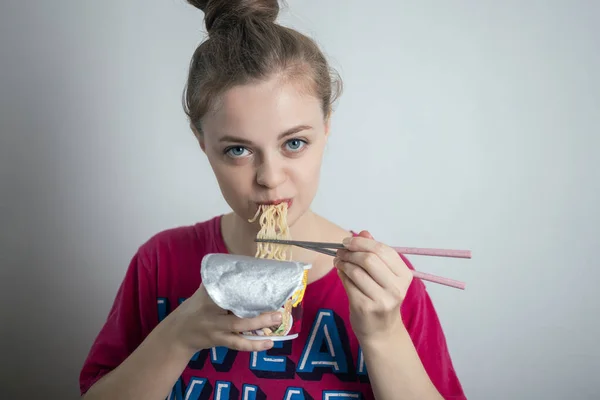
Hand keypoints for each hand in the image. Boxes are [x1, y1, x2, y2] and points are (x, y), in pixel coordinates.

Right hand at [162, 284, 280, 353]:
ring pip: (238, 328)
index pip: (226, 286)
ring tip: (277, 320)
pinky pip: (238, 344)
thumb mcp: (204, 291)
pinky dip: (254, 345)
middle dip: (258, 312)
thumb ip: (218, 280)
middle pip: (235, 311)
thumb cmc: (195, 308)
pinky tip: (269, 343)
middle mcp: (212, 312)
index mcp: (208, 295)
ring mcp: (215, 328)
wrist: (178, 334)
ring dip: (259, 325)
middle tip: (278, 308)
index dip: (242, 284)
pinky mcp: (219, 340)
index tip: (261, 278)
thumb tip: (239, 262)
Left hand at [334, 230, 412, 341]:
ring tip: (338, 261)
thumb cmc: (382, 298)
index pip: (383, 250)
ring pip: (356, 271)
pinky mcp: (365, 307)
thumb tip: (363, 232)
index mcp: (404, 275)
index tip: (347, 241)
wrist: (381, 331)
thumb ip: (375, 253)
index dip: (362, 242)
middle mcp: (396, 287)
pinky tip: (340, 272)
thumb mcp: (384, 275)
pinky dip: (341, 274)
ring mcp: (381, 299)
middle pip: (369, 259)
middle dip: (350, 252)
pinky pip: (348, 284)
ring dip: (343, 263)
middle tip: (340, 251)